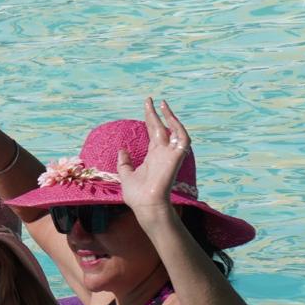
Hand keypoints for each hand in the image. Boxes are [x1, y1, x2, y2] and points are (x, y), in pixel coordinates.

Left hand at [118, 98, 190, 217]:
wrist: (145, 205)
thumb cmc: (137, 195)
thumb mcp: (126, 175)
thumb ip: (124, 162)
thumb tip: (122, 149)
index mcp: (152, 156)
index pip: (153, 132)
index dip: (150, 119)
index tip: (146, 106)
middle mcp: (163, 153)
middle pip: (160, 128)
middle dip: (155, 113)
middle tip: (149, 99)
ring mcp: (171, 154)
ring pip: (173, 130)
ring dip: (169, 117)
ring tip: (161, 104)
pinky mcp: (177, 157)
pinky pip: (182, 138)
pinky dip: (178, 127)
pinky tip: (169, 117)